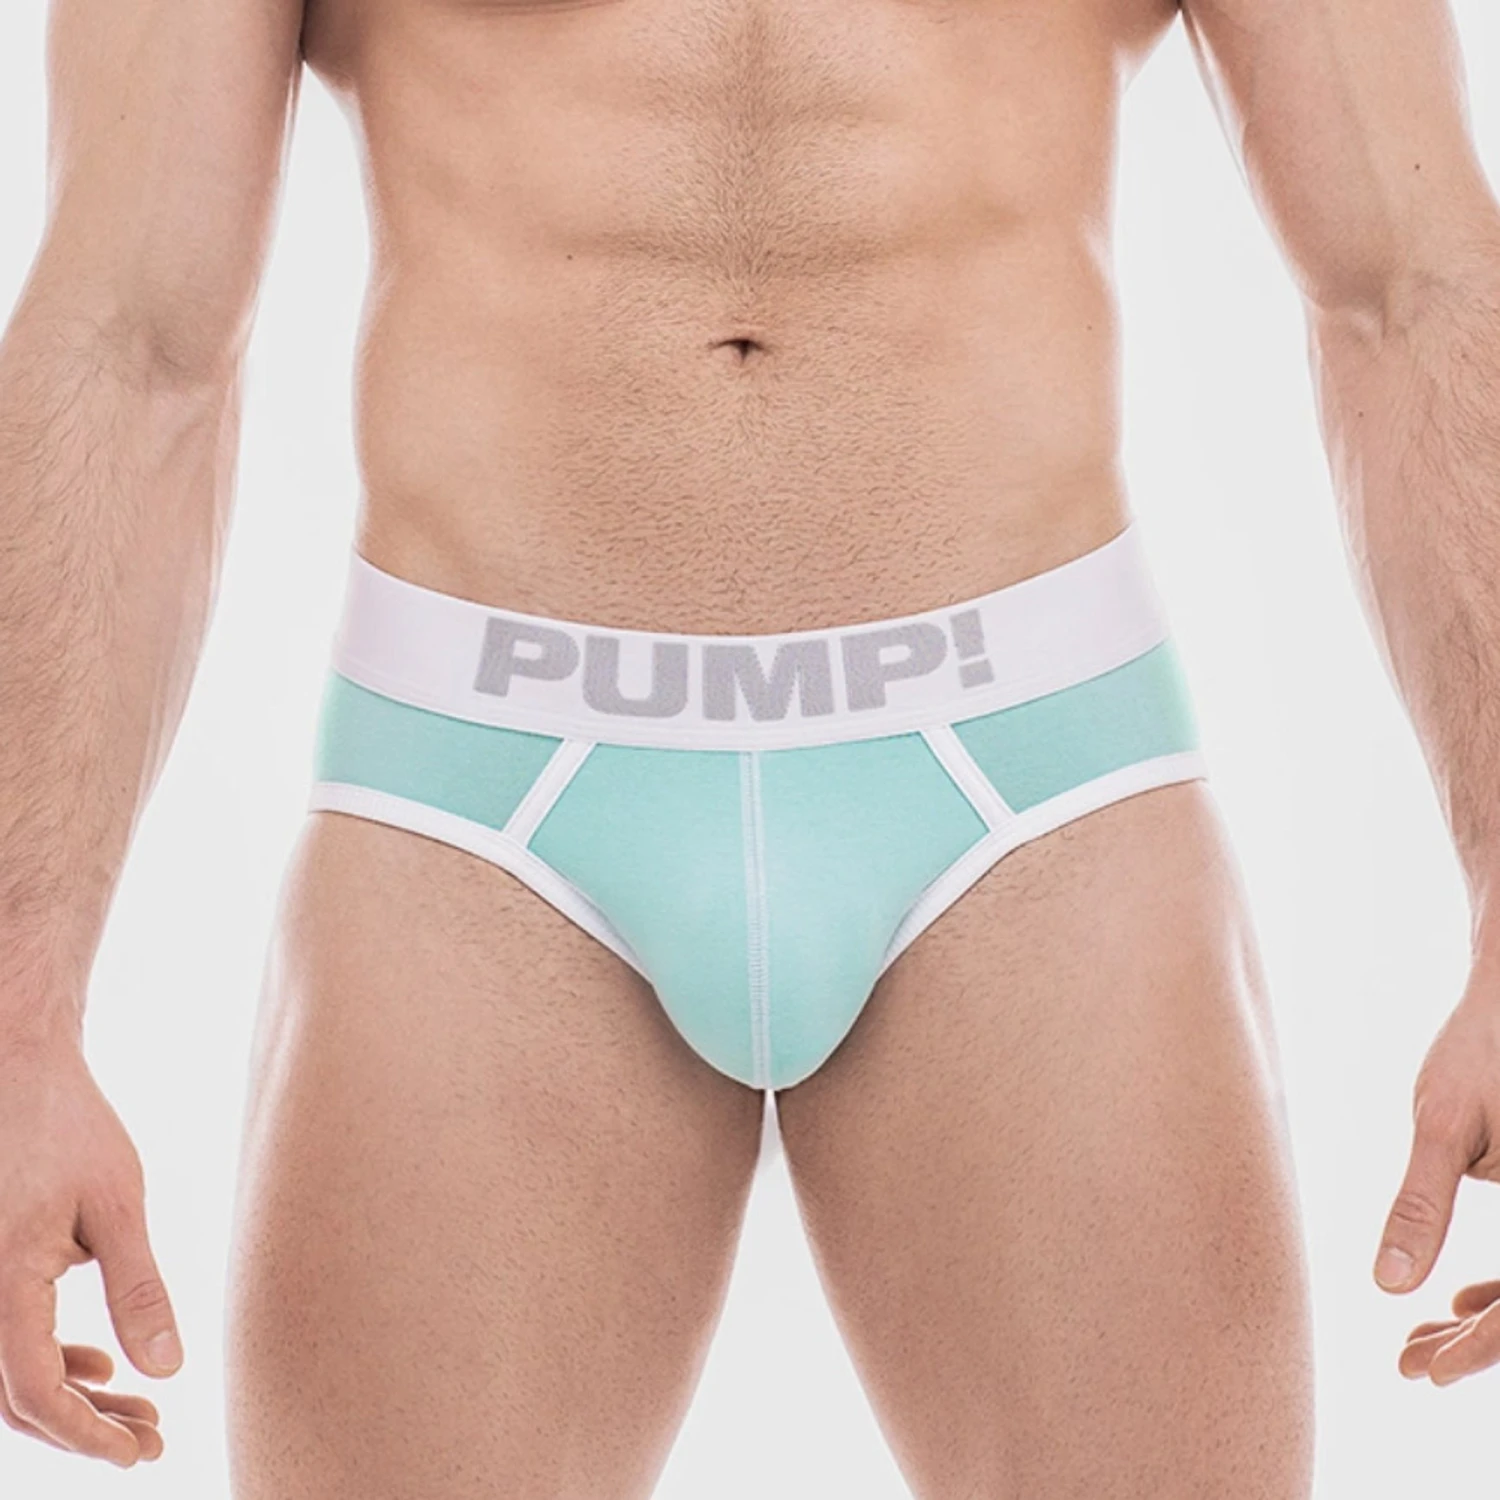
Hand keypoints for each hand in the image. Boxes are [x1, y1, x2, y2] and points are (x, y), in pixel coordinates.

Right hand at [0, 1027, 180, 1464]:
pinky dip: (49, 1365)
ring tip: (138, 1413)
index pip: (34, 1390)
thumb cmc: (70, 1128)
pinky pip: (5, 1340)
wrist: (18, 1070)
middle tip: (150, 1441)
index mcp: (3, 1280)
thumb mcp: (119, 1205)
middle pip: (16, 1398)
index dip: (85, 1432)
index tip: (139, 1450)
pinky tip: (101, 1367)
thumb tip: (166, 1370)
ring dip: (70, 1401)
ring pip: (8, 1376)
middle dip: (83, 1428)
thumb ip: (140, 1290)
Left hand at [1372, 980, 1499, 1385]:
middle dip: (1477, 1348)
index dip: (1482, 1351)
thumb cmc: (1483, 1046)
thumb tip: (1388, 1285)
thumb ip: (1421, 1204)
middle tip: (1408, 1367)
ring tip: (1415, 1346)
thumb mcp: (1445, 1122)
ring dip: (1486, 1326)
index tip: (1426, 1372)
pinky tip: (1448, 1303)